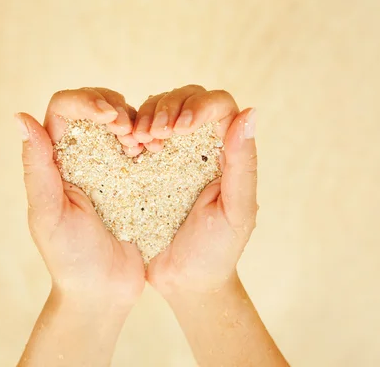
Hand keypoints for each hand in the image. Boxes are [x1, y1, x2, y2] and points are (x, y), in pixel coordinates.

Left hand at [16, 87, 145, 306]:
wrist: (104, 291)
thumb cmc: (70, 258)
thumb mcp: (49, 213)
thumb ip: (37, 167)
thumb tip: (19, 117)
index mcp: (57, 159)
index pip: (64, 108)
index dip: (87, 101)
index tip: (110, 119)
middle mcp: (83, 156)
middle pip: (95, 104)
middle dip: (115, 107)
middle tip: (128, 133)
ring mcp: (111, 166)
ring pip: (123, 119)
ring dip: (136, 122)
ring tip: (142, 148)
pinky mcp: (135, 179)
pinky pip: (144, 144)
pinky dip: (151, 139)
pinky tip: (154, 154)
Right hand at [140, 85, 257, 295]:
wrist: (184, 281)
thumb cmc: (217, 250)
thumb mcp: (236, 210)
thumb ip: (243, 164)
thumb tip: (250, 114)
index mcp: (225, 152)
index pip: (219, 106)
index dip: (199, 105)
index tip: (180, 128)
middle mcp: (198, 146)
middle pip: (187, 97)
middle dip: (167, 107)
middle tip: (156, 135)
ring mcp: (170, 153)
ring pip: (159, 108)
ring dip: (147, 116)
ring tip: (141, 142)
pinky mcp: (144, 164)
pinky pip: (136, 131)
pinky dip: (130, 130)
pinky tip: (129, 147)